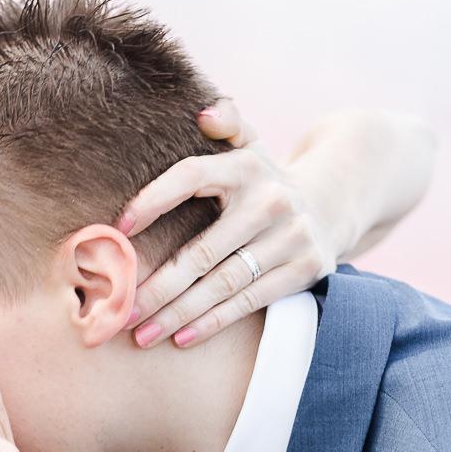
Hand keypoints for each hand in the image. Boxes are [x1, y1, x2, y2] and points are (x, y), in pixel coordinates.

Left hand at [117, 97, 340, 348]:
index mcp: (246, 166)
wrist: (333, 203)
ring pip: (222, 283)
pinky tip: (180, 338)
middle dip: (156, 286)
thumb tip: (206, 112)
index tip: (117, 230)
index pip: (191, 177)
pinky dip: (213, 322)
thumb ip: (227, 122)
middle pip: (202, 252)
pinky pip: (249, 301)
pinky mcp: (305, 268)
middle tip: (118, 310)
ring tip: (140, 335)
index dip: (153, 200)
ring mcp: (291, 237)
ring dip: (177, 314)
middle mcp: (271, 200)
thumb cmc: (262, 181)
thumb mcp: (249, 145)